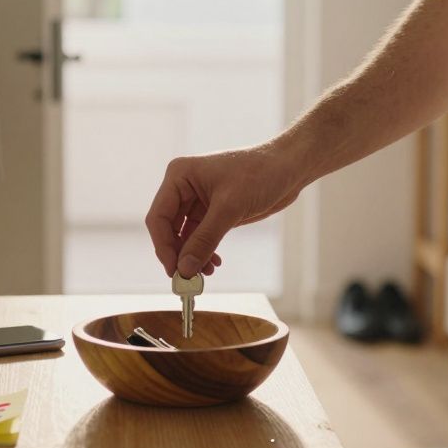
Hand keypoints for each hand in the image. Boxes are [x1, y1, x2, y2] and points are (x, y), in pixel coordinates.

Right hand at [145, 144, 305, 277]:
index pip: (159, 217)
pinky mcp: (213, 212)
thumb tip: (185, 269)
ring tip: (206, 274)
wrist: (289, 168)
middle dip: (178, 254)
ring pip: (184, 237)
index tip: (174, 271)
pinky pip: (200, 237)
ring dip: (192, 257)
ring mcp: (198, 200)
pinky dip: (204, 252)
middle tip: (189, 279)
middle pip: (168, 229)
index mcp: (179, 176)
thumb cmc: (260, 173)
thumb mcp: (230, 208)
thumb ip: (205, 239)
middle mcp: (184, 187)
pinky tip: (214, 264)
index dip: (163, 247)